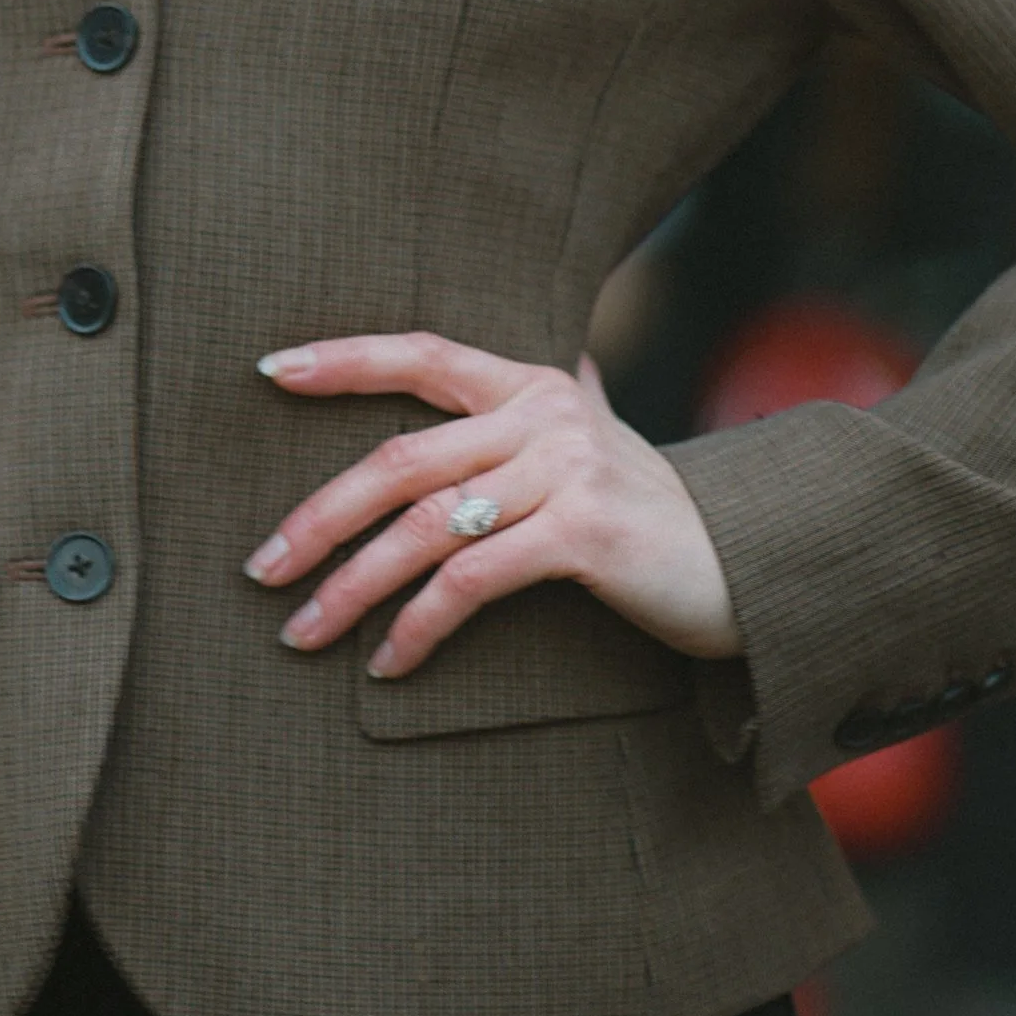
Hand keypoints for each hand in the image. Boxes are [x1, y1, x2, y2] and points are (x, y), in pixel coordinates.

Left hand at [248, 330, 741, 676]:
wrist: (755, 565)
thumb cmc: (658, 517)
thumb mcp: (600, 445)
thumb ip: (560, 405)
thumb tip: (536, 364)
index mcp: (535, 385)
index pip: (425, 354)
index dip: (345, 359)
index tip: (268, 370)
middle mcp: (545, 414)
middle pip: (400, 458)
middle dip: (319, 517)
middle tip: (260, 568)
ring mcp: (565, 468)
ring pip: (425, 526)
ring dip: (352, 586)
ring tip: (302, 631)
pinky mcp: (582, 531)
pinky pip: (472, 580)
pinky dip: (419, 625)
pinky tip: (388, 661)